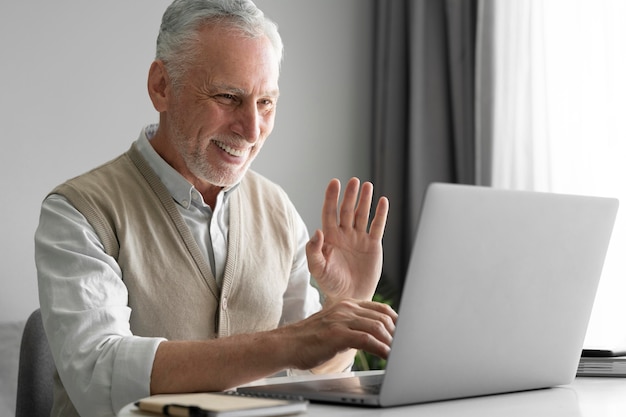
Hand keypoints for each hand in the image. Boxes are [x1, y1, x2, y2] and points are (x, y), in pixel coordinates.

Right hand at [282, 299, 396, 369]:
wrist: (286, 344)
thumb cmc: (309, 338)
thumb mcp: (335, 325)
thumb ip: (353, 325)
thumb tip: (374, 335)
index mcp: (347, 304)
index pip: (380, 308)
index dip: (396, 321)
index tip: (404, 334)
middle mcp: (346, 308)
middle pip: (382, 317)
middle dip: (397, 333)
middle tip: (404, 346)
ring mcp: (341, 319)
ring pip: (377, 327)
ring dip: (391, 342)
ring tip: (398, 353)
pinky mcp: (337, 334)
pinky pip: (367, 340)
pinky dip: (380, 349)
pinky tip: (386, 357)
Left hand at [306, 178, 388, 301]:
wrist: (350, 298)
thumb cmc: (331, 284)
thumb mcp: (318, 269)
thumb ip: (314, 251)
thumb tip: (317, 231)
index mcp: (330, 237)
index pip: (330, 212)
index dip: (332, 197)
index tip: (335, 183)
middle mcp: (344, 234)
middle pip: (347, 210)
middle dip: (350, 195)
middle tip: (354, 181)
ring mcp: (359, 239)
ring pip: (362, 214)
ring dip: (364, 200)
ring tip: (367, 185)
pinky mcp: (373, 245)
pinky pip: (377, 226)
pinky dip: (380, 214)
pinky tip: (382, 201)